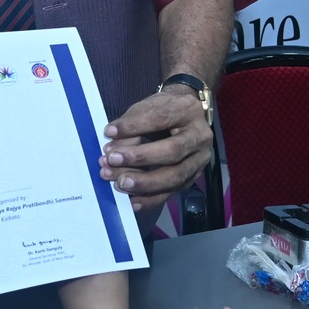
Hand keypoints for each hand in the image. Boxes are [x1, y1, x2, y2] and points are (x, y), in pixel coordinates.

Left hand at [99, 85, 212, 213]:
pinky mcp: (193, 178)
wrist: (188, 116)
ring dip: (144, 183)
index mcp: (188, 110)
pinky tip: (132, 202)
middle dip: (140, 158)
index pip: (161, 119)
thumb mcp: (148, 106)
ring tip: (119, 183)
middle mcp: (200, 136)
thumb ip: (131, 123)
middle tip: (112, 160)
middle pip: (173, 151)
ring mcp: (199, 160)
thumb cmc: (164, 109)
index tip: (109, 132)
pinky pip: (173, 192)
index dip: (134, 126)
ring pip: (175, 176)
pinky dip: (151, 199)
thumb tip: (112, 147)